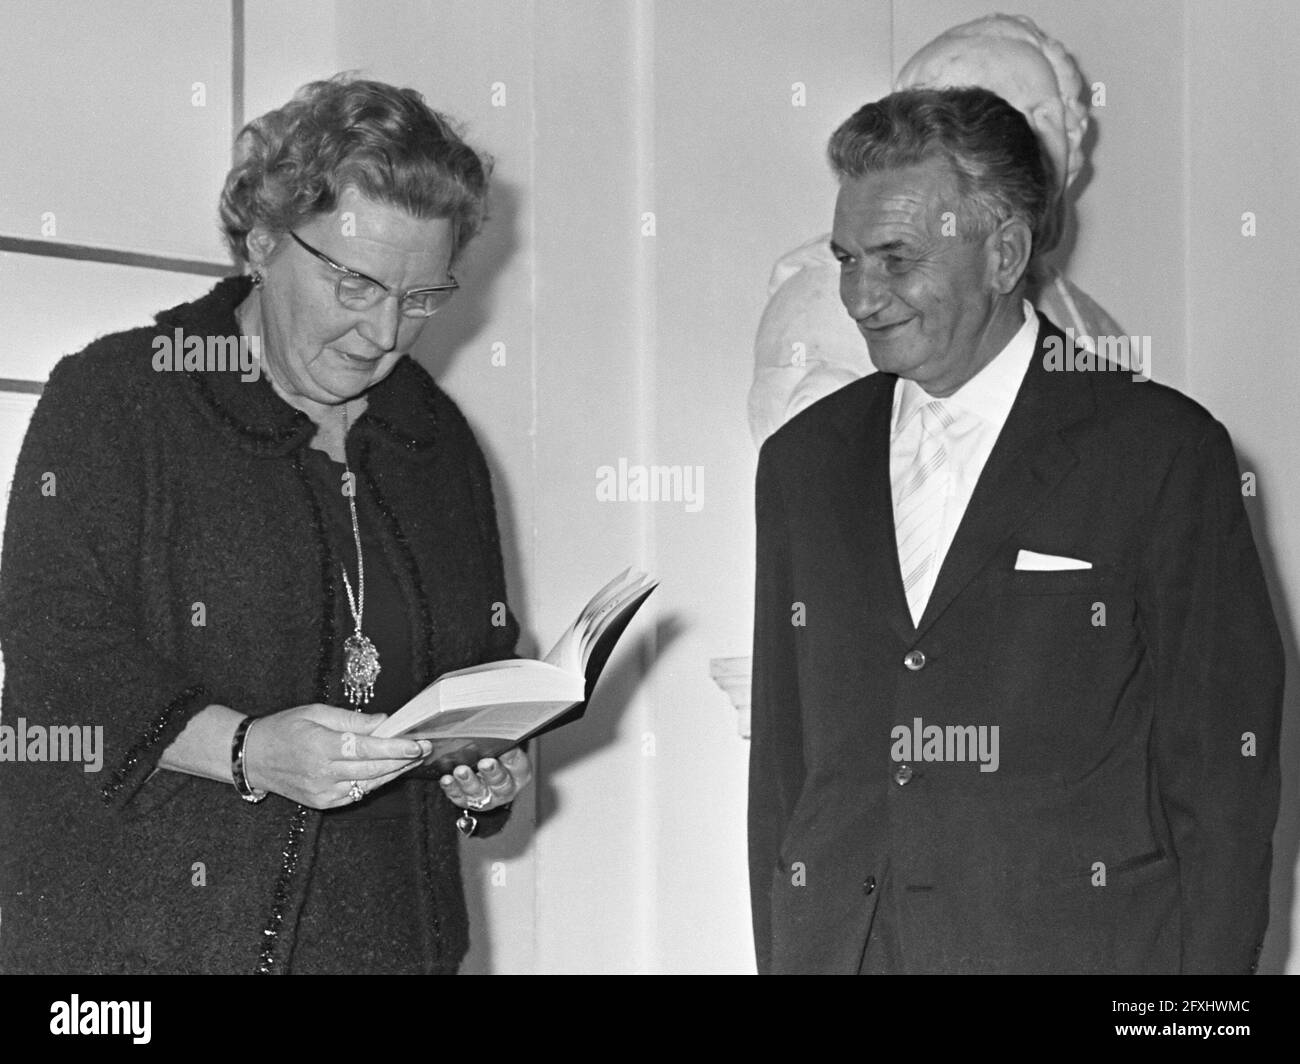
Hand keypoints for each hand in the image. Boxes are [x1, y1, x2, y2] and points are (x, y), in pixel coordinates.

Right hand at [244, 703, 432, 809]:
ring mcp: (322, 792)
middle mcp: (322, 773)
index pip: (367, 749)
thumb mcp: (316, 712)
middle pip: (373, 768)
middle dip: (403, 759)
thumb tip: (384, 721)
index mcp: (320, 747)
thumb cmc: (284, 729)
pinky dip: (375, 781)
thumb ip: (352, 719)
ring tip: (414, 759)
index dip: (395, 747)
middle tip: (425, 748)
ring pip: (369, 784)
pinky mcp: (322, 803)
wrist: (252, 757)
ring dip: (394, 772)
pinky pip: (356, 793)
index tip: (418, 743)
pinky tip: (389, 770)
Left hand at [440, 747, 532, 812]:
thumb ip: (497, 738)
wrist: (481, 766)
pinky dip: (452, 788)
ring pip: (479, 793)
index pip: (518, 764)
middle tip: (484, 763)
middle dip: (492, 772)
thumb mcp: (499, 743)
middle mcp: (505, 787)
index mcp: (518, 771)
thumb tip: (488, 728)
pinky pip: (460, 797)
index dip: (512, 756)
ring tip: (461, 770)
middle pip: (501, 782)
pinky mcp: (468, 802)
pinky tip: (447, 779)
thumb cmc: (493, 751)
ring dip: (469, 781)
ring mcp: (487, 797)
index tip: (505, 748)